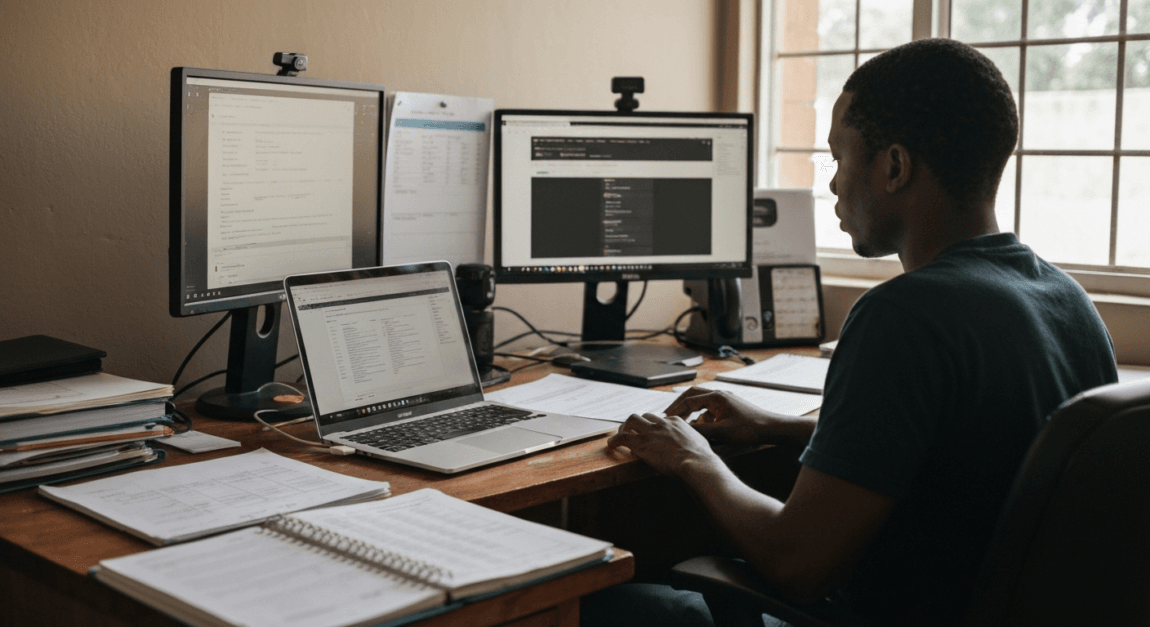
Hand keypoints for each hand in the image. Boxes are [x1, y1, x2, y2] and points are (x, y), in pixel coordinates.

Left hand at [607, 413, 720, 478]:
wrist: (695, 462)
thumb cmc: (701, 457)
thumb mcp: (699, 441)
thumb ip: (692, 439)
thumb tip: (696, 444)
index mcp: (675, 421)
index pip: (660, 418)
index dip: (654, 424)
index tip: (651, 431)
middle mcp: (661, 423)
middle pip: (644, 415)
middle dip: (637, 422)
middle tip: (632, 430)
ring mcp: (650, 432)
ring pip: (631, 420)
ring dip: (624, 427)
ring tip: (620, 435)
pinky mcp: (641, 443)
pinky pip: (622, 438)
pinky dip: (615, 440)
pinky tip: (611, 445)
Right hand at [664, 387, 813, 446]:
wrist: (772, 429)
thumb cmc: (750, 429)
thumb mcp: (722, 432)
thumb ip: (701, 430)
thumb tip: (683, 430)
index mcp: (716, 397)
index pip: (689, 399)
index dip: (675, 409)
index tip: (665, 418)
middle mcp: (720, 395)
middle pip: (693, 395)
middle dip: (679, 405)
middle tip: (668, 415)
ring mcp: (726, 401)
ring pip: (702, 402)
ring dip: (691, 411)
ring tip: (682, 423)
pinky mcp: (730, 408)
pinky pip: (711, 409)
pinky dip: (702, 416)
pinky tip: (702, 428)